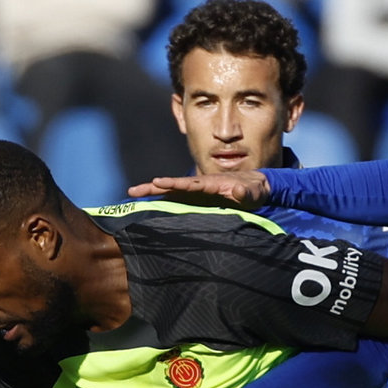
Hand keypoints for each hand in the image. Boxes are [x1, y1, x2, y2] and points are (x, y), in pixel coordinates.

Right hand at [125, 171, 270, 205]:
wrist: (255, 187)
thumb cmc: (255, 190)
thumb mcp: (254, 193)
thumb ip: (246, 193)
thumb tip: (237, 190)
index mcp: (212, 183)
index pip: (190, 183)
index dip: (174, 183)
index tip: (158, 182)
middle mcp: (200, 185)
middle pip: (174, 185)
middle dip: (154, 187)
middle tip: (133, 190)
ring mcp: (197, 192)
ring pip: (172, 192)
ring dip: (153, 193)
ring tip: (132, 194)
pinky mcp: (197, 199)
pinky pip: (177, 200)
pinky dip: (162, 201)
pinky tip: (147, 205)